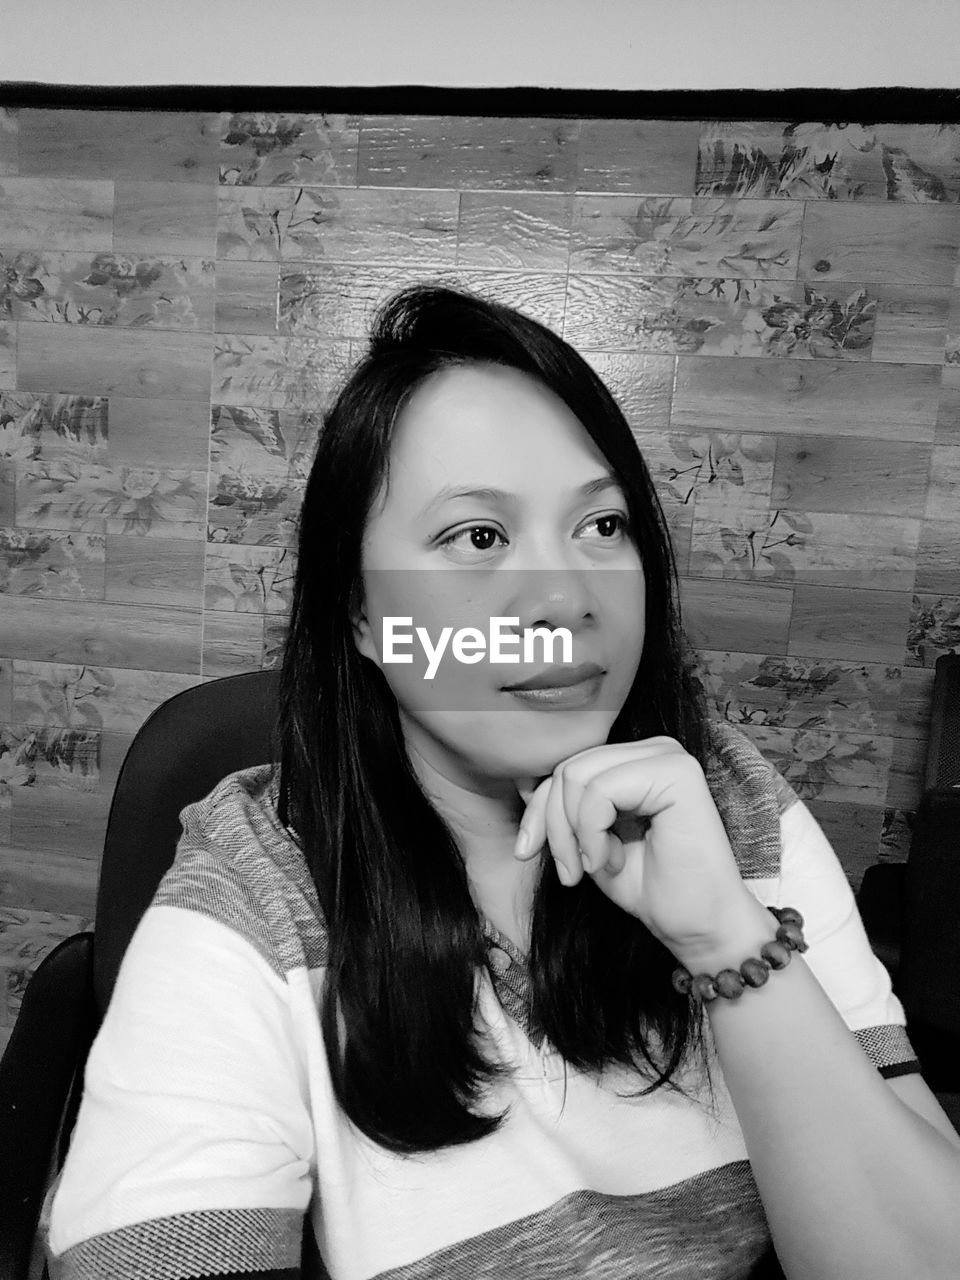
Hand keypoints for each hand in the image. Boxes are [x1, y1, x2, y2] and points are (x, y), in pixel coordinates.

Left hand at [514, 736, 758, 959]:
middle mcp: (655, 749)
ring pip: (577, 776)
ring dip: (573, 834)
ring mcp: (668, 757)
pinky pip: (600, 791)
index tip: (528, 852)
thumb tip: (524, 787)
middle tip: (572, 872)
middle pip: (567, 769)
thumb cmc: (650, 888)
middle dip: (554, 826)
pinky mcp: (677, 773)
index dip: (538, 811)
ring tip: (598, 866)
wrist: (699, 928)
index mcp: (636, 761)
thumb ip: (564, 809)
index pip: (566, 766)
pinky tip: (610, 862)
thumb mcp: (587, 840)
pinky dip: (591, 834)